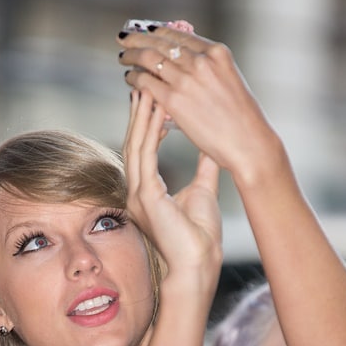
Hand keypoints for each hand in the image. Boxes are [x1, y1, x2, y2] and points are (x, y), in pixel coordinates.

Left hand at [118, 26, 278, 184]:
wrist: (248, 143)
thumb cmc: (241, 120)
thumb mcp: (229, 81)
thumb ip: (208, 71)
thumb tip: (186, 68)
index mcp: (217, 52)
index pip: (179, 35)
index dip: (159, 32)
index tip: (147, 32)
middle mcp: (201, 61)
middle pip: (161, 42)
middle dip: (140, 39)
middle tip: (126, 39)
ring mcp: (187, 79)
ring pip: (149, 58)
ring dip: (133, 56)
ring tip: (124, 58)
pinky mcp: (174, 100)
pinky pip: (146, 82)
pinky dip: (135, 79)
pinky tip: (130, 79)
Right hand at [123, 87, 220, 293]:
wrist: (198, 264)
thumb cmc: (200, 237)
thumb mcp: (204, 190)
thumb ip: (204, 166)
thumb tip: (211, 143)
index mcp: (147, 193)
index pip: (142, 149)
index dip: (146, 122)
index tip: (153, 95)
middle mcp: (136, 192)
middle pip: (133, 143)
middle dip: (139, 112)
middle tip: (145, 81)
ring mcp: (137, 195)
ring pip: (135, 145)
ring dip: (142, 115)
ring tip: (148, 87)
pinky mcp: (145, 197)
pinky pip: (144, 156)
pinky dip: (150, 132)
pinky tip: (158, 112)